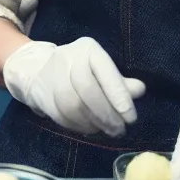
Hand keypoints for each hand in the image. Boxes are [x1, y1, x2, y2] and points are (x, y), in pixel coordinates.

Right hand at [2, 37, 144, 136]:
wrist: (40, 69)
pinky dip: (81, 126)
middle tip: (120, 129)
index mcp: (87, 49)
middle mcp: (68, 59)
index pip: (104, 72)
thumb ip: (120, 81)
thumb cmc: (81, 68)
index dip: (119, 96)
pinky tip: (92, 128)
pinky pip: (63, 116)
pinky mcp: (44, 96)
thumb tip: (140, 90)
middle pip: (88, 91)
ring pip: (74, 106)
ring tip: (108, 130)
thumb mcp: (102, 69)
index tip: (131, 118)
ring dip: (94, 123)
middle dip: (107, 114)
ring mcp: (53, 77)